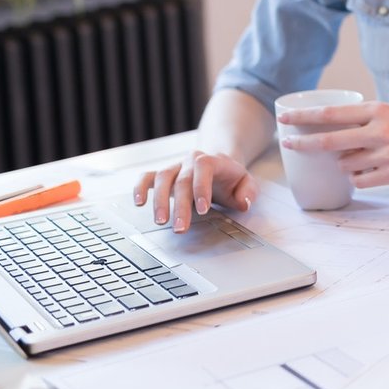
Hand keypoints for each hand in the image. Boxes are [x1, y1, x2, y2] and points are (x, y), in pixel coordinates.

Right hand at [132, 150, 256, 232]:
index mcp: (212, 160)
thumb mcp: (247, 182)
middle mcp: (190, 161)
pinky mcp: (162, 175)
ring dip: (159, 200)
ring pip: (162, 178)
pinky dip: (140, 188)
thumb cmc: (231, 177)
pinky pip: (147, 177)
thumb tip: (244, 202)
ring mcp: (175, 167)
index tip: (203, 209)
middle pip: (182, 180)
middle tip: (180, 227)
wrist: (217, 162)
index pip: (204, 168)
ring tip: (160, 221)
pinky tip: (139, 202)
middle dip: (180, 205)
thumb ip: (249, 192)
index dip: (202, 188)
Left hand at [277, 101, 388, 186]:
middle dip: (304, 143)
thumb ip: (371, 118)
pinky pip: (362, 180)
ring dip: (344, 163)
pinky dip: (360, 178)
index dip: (305, 118)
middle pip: (330, 141)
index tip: (285, 118)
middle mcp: (380, 130)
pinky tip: (370, 171)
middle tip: (288, 145)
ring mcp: (387, 154)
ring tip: (362, 158)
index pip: (332, 114)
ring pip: (346, 164)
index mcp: (379, 109)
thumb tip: (342, 128)